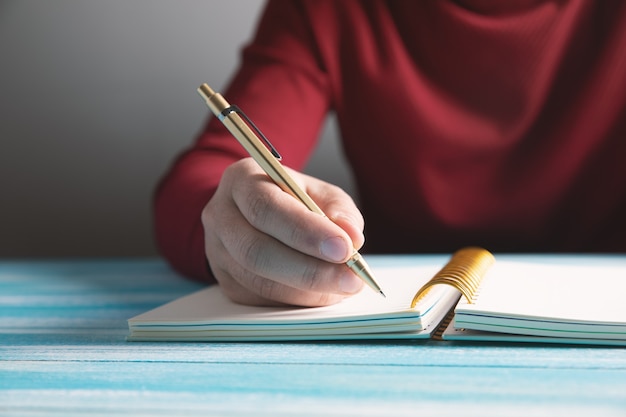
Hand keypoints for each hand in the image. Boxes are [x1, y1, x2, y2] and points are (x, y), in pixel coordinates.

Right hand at [201, 158, 365, 306]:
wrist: (255, 214)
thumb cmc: (291, 199)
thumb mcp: (317, 192)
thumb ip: (338, 209)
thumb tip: (352, 237)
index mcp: (240, 181)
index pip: (266, 208)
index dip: (305, 231)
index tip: (344, 248)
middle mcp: (220, 217)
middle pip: (257, 251)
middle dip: (309, 270)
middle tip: (350, 278)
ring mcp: (217, 253)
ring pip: (260, 282)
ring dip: (308, 291)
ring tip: (344, 286)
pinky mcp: (226, 283)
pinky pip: (262, 300)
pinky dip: (298, 301)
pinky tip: (324, 293)